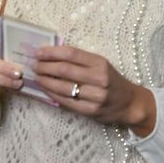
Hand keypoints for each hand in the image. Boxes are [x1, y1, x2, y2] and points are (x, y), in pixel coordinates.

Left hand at [32, 45, 156, 135]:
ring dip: (45, 80)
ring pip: (63, 87)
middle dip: (45, 66)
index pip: (71, 54)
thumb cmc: (111, 80)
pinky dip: (52, 94)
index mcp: (100, 63)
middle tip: (34, 64)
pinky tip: (45, 88)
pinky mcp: (90, 111)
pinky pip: (66, 101)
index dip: (52, 52)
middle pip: (64, 70)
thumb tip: (51, 53)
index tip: (38, 52)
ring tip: (36, 76)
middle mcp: (99, 79)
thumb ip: (79, 59)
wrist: (129, 103)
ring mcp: (95, 96)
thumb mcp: (100, 64)